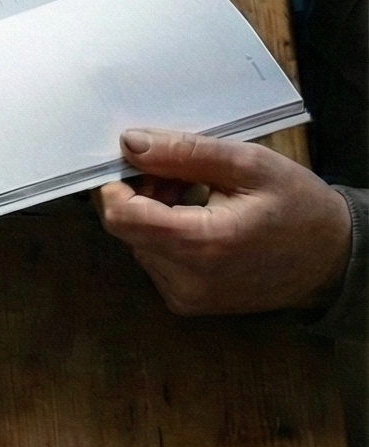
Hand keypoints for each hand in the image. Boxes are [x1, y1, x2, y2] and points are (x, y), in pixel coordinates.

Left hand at [96, 128, 353, 314]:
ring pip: (137, 245)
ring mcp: (183, 297)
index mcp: (201, 244)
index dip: (116, 185)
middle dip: (140, 195)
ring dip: (152, 216)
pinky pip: (155, 262)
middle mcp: (185, 279)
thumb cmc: (298, 207)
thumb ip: (185, 153)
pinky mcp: (185, 303)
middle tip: (177, 173)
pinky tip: (197, 220)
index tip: (136, 162)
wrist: (330, 261)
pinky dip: (165, 237)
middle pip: (126, 230)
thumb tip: (130, 143)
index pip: (121, 217)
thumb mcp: (249, 164)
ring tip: (193, 195)